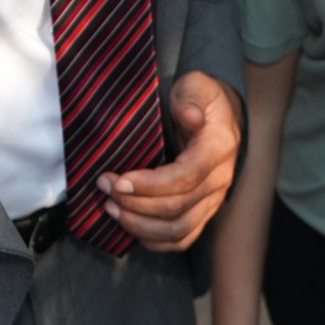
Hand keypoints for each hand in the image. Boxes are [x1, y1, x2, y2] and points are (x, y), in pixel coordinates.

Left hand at [102, 71, 239, 250]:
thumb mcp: (196, 85)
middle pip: (178, 207)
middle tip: (104, 188)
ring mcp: (213, 200)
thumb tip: (188, 117)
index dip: (150, 185)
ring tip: (111, 208)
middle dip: (135, 203)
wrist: (219, 116)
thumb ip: (191, 97)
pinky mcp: (204, 212)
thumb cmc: (201, 99)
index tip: (118, 180)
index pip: (186, 176)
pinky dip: (154, 240)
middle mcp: (220, 180)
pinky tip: (129, 226)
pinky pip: (182, 238)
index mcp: (218, 148)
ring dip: (141, 225)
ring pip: (179, 229)